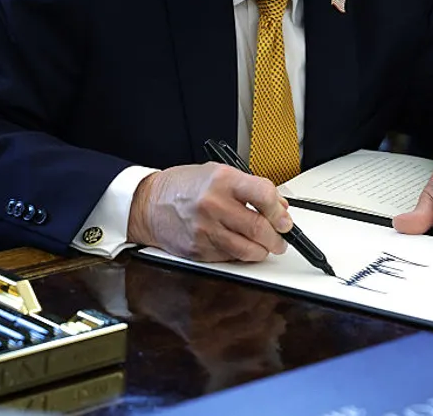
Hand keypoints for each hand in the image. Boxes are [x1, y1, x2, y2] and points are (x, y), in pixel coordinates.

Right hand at [127, 163, 291, 261]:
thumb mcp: (218, 173)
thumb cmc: (183, 186)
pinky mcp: (198, 250)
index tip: (284, 219)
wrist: (148, 204)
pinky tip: (239, 245)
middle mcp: (213, 205)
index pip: (263, 194)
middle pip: (259, 228)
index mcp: (222, 180)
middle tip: (280, 239)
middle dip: (277, 238)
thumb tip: (279, 207)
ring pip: (247, 250)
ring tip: (264, 245)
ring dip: (262, 251)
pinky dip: (240, 255)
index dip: (279, 210)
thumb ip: (250, 188)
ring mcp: (205, 230)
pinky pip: (230, 258)